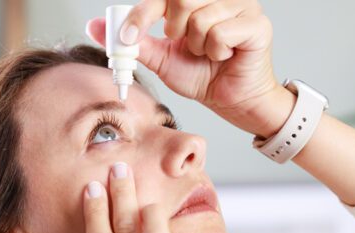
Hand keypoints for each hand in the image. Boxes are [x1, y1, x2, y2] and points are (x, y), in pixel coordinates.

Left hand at [85, 0, 291, 137]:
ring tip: (209, 54)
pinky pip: (221, 33)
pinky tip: (225, 56)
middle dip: (175, 30)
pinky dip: (216, 52)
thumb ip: (133, 41)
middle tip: (186, 46)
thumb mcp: (160, 58)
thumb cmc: (203, 76)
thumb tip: (96, 26)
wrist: (232, 101)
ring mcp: (243, 6)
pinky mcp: (258, 24)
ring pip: (201, 19)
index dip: (141, 14)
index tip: (127, 37)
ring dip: (198, 47)